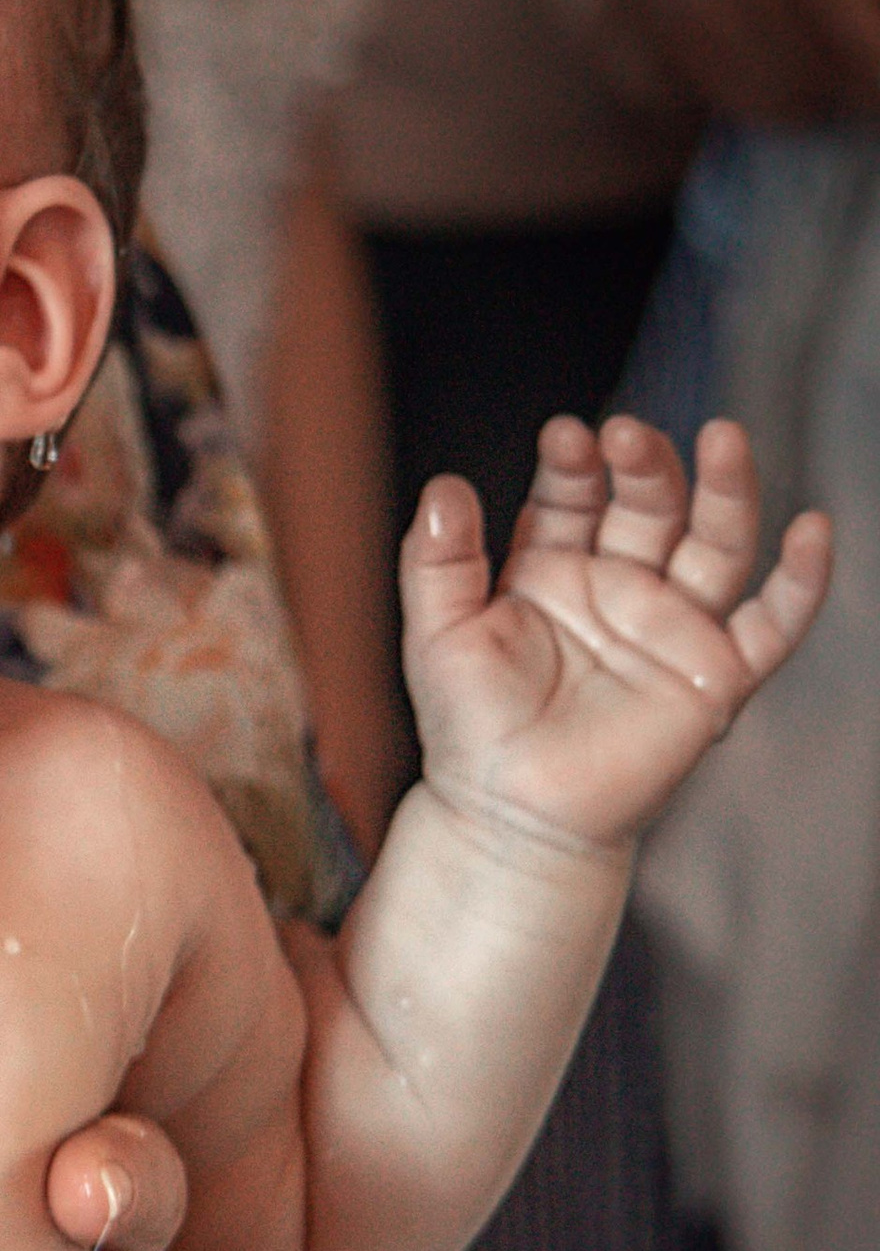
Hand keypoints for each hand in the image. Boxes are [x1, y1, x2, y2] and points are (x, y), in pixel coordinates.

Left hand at [403, 414, 828, 855]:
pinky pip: (772, 626)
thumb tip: (445, 487)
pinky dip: (801, 582)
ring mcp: (673, 628)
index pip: (574, 496)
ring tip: (722, 438)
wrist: (510, 818)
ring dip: (726, 490)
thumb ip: (436, 560)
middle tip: (627, 433)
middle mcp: (621, 587)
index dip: (574, 465)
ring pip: (716, 544)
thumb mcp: (439, 635)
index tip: (566, 437)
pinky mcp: (715, 678)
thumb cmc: (472, 730)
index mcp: (555, 568)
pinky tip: (813, 531)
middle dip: (645, 466)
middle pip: (650, 505)